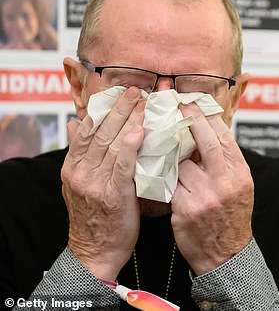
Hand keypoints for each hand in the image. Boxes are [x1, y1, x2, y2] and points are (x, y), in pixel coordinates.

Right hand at [61, 87, 144, 280]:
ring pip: (112, 144)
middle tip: (135, 91)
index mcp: (72, 166)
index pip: (87, 129)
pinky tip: (139, 130)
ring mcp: (95, 182)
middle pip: (100, 132)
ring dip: (129, 120)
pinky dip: (130, 146)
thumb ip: (77, 152)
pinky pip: (122, 165)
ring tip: (143, 104)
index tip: (118, 94)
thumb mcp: (76, 182)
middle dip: (119, 108)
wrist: (94, 251)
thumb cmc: (93, 215)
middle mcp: (81, 171)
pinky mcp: (113, 194)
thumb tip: (74, 123)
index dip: (103, 109)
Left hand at [171, 103, 253, 274]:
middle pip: (205, 141)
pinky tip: (155, 167)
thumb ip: (225, 161)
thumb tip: (206, 131)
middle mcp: (225, 183)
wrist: (226, 255)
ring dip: (172, 153)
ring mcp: (206, 196)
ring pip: (181, 162)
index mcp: (240, 174)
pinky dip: (163, 174)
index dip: (206, 116)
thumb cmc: (230, 216)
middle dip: (190, 118)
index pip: (223, 137)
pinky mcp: (186, 208)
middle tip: (176, 104)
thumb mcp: (238, 186)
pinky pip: (169, 182)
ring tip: (161, 141)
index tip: (192, 102)